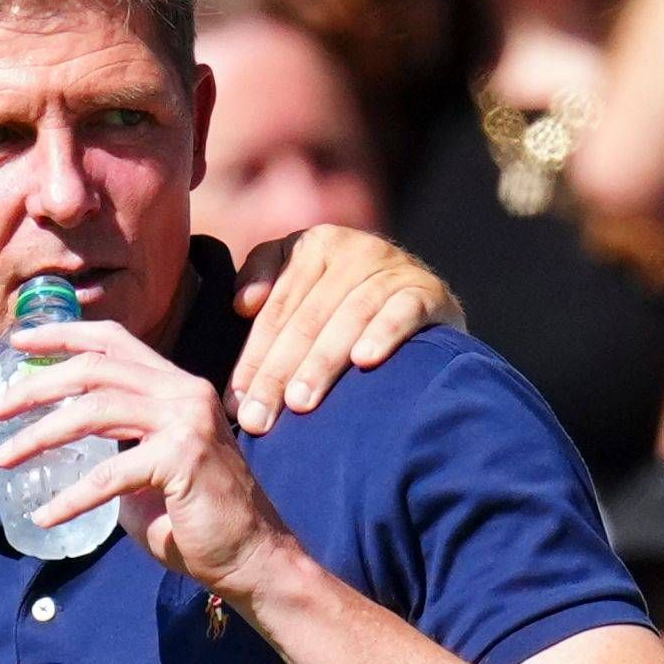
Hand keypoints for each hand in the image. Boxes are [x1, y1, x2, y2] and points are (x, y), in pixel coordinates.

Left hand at [0, 320, 300, 594]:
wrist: (251, 558)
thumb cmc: (195, 520)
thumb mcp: (148, 467)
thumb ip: (116, 446)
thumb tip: (63, 443)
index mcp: (176, 387)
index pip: (113, 341)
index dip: (62, 335)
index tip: (18, 342)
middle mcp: (184, 392)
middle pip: (95, 370)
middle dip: (37, 386)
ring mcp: (187, 422)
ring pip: (95, 411)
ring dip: (41, 435)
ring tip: (5, 458)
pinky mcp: (182, 460)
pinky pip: (110, 475)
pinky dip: (71, 497)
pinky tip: (44, 515)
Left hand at [226, 226, 463, 434]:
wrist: (419, 305)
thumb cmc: (340, 304)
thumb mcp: (298, 286)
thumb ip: (264, 282)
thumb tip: (242, 304)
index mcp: (313, 246)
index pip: (275, 308)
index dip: (252, 356)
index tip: (235, 400)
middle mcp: (353, 249)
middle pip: (306, 318)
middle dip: (277, 372)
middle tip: (258, 417)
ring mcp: (393, 268)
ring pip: (348, 317)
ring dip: (321, 362)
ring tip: (299, 403)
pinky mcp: (427, 291)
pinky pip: (403, 312)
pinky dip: (384, 333)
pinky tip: (364, 360)